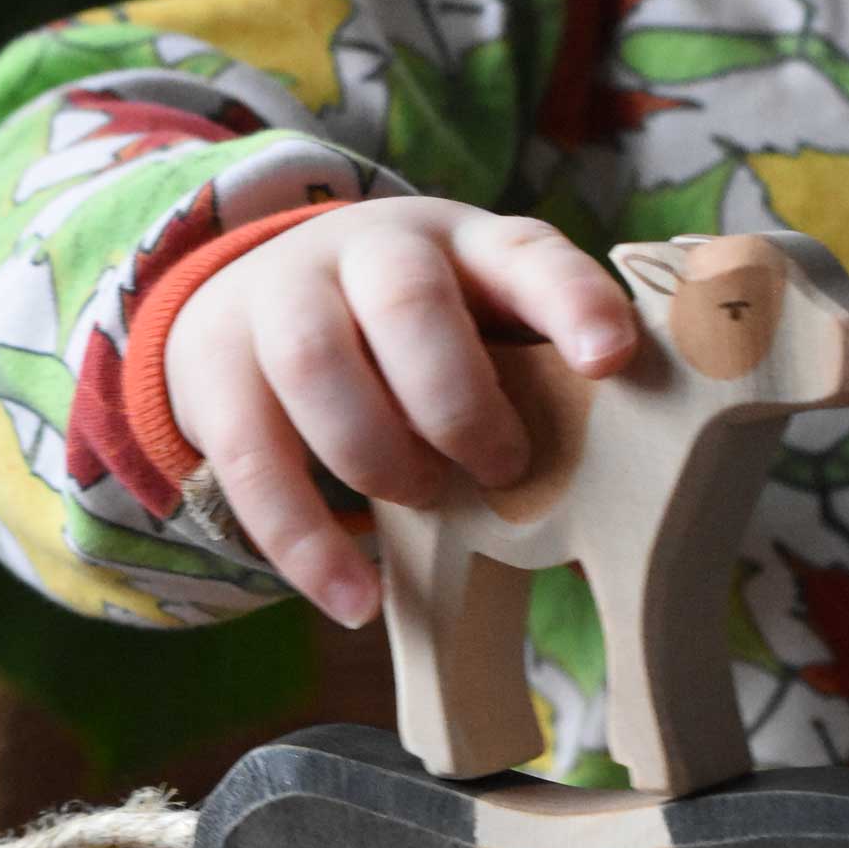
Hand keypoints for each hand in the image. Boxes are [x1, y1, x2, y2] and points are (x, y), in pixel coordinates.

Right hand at [164, 198, 636, 626]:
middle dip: (461, 400)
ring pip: (316, 365)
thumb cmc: (412, 337)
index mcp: (461, 244)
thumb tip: (633, 468)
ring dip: (380, 455)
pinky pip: (251, 460)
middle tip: (502, 466)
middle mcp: (366, 252)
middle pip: (407, 301)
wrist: (258, 295)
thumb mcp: (480, 324)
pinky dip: (306, 543)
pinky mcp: (215, 371)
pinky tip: (356, 603)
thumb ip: (540, 371)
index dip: (572, 304)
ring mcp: (279, 301)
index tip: (611, 360)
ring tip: (424, 501)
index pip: (525, 253)